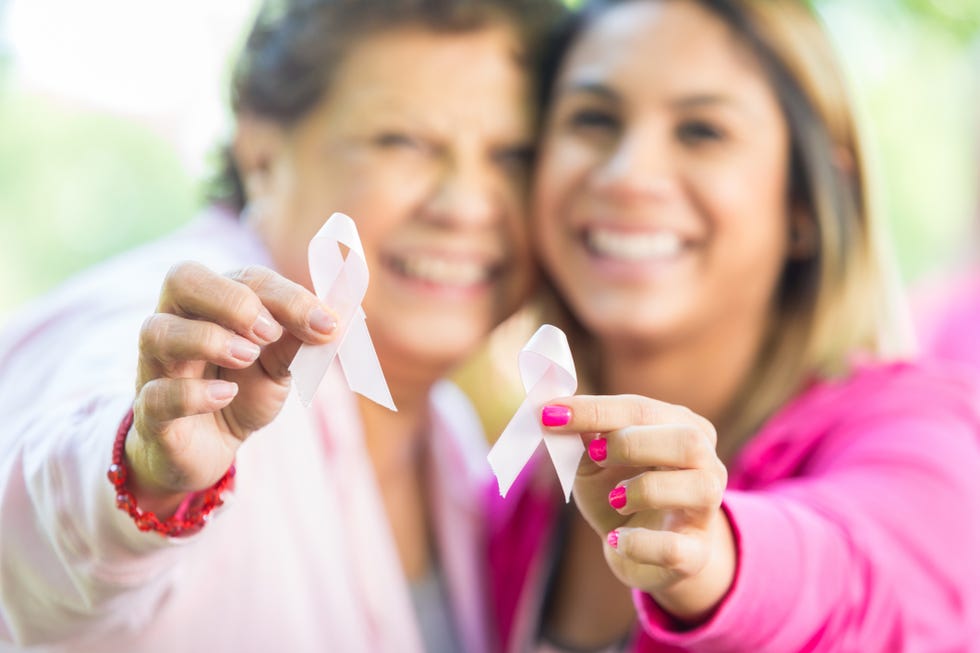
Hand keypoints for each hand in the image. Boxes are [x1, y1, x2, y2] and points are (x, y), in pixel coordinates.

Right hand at [129, 263, 336, 514]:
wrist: (211, 449)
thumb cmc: (242, 392)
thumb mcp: (279, 365)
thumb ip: (298, 341)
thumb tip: (333, 321)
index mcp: (213, 303)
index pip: (245, 278)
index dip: (287, 296)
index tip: (325, 323)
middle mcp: (176, 323)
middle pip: (182, 279)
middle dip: (232, 300)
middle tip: (269, 332)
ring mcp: (156, 366)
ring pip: (158, 331)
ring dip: (209, 339)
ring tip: (248, 357)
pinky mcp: (150, 413)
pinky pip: (155, 394)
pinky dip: (192, 393)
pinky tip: (227, 395)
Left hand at [544, 395, 734, 621]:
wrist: (645, 554)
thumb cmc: (621, 494)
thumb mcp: (595, 462)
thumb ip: (584, 437)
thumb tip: (555, 412)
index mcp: (681, 428)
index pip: (641, 410)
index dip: (595, 410)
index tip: (550, 414)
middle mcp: (706, 464)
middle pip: (688, 440)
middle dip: (633, 444)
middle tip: (594, 454)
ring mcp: (706, 511)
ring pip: (697, 487)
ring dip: (646, 489)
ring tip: (615, 498)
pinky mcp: (697, 554)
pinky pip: (676, 547)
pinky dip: (639, 543)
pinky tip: (615, 539)